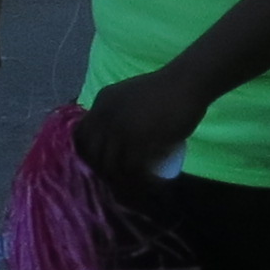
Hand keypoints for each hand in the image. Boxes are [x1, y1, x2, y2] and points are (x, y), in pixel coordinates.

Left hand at [73, 67, 204, 188]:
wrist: (188, 82)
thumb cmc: (166, 89)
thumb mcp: (131, 96)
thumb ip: (118, 109)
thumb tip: (111, 138)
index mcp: (102, 102)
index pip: (81, 136)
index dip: (88, 155)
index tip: (103, 167)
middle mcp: (106, 115)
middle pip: (93, 155)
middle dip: (103, 173)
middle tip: (121, 181)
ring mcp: (121, 128)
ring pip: (111, 166)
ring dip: (122, 182)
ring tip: (137, 187)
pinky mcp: (139, 139)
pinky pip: (132, 170)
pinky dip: (140, 182)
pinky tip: (150, 185)